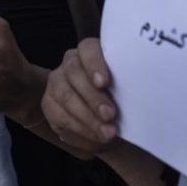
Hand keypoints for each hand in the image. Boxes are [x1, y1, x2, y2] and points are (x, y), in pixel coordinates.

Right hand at [42, 38, 119, 155]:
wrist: (108, 123)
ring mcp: (57, 82)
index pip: (88, 49)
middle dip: (92, 96)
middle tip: (109, 114)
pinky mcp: (49, 103)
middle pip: (74, 72)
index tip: (104, 82)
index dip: (94, 64)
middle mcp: (70, 63)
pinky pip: (60, 116)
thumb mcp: (127, 92)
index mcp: (91, 53)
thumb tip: (137, 95)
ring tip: (107, 132)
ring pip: (65, 95)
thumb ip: (127, 88)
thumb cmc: (121, 101)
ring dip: (87, 117)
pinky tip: (95, 137)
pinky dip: (81, 129)